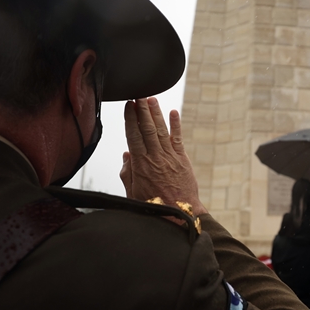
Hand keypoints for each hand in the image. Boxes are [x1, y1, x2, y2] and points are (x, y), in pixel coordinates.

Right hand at [121, 97, 207, 215]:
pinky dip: (176, 125)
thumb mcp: (133, 192)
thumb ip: (128, 173)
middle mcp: (155, 157)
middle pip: (147, 128)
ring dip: (156, 113)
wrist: (179, 214)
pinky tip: (173, 113)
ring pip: (161, 130)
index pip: (134, 135)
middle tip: (139, 95)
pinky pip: (178, 139)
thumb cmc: (154, 206)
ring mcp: (170, 157)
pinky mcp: (182, 160)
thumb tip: (126, 155)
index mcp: (141, 165)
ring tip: (151, 99)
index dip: (130, 119)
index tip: (128, 105)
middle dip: (142, 110)